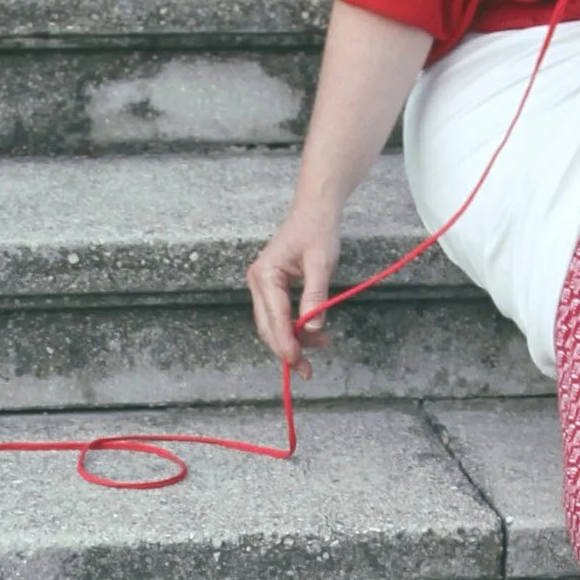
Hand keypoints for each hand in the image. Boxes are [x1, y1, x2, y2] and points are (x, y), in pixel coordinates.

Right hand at [245, 204, 341, 372]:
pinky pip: (279, 315)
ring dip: (292, 341)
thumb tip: (312, 328)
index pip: (274, 317)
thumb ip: (315, 296)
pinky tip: (313, 335)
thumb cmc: (318, 229)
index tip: (298, 362)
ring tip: (320, 349)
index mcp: (265, 274)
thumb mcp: (321, 263)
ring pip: (272, 324)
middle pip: (268, 326)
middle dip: (287, 349)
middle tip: (307, 370)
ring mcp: (262, 285)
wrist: (315, 209)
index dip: (286, 343)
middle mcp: (258, 282)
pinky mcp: (271, 287)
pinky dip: (294, 328)